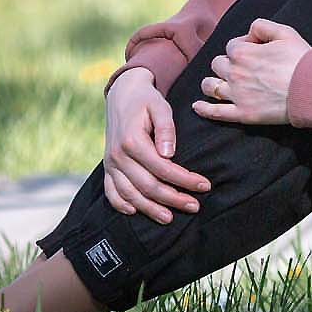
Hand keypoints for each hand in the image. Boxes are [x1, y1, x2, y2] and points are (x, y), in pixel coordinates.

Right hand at [103, 67, 209, 224]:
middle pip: (147, 186)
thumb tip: (169, 153)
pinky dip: (120, 204)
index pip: (162, 168)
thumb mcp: (160, 106)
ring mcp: (110, 163)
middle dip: (173, 198)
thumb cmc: (146, 100)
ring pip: (129, 194)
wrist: (122, 93)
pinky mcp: (107, 167)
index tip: (204, 186)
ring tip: (170, 218)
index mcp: (132, 141)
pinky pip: (110, 191)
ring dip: (149, 209)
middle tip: (195, 206)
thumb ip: (166, 128)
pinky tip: (134, 212)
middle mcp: (118, 156)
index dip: (184, 180)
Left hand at [193, 18, 310, 126]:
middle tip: (242, 68)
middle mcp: (234, 73)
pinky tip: (197, 106)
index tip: (256, 52)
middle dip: (226, 63)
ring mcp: (236, 95)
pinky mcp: (242, 113)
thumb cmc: (301, 60)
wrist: (311, 89)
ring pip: (210, 86)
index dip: (243, 46)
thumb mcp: (285, 32)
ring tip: (218, 83)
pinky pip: (215, 112)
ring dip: (211, 82)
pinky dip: (203, 109)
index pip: (231, 45)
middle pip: (217, 64)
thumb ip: (261, 26)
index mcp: (242, 53)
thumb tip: (248, 34)